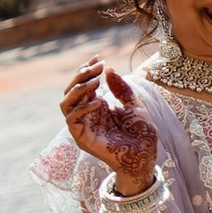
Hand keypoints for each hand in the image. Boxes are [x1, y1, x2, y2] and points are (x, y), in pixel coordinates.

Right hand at [61, 60, 160, 195]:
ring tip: (96, 82)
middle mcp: (86, 115)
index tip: (99, 58)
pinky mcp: (82, 138)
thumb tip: (109, 69)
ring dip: (78, 89)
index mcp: (96, 106)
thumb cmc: (140, 132)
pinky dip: (83, 108)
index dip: (86, 70)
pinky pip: (72, 120)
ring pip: (65, 104)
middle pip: (70, 91)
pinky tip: (99, 101)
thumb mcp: (133, 103)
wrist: (145, 154)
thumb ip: (121, 88)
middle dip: (81, 76)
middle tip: (98, 67)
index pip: (82, 84)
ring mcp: (82, 126)